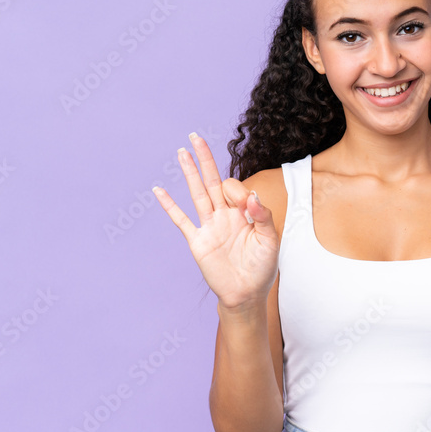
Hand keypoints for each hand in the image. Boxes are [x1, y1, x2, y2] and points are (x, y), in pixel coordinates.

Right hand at [152, 133, 278, 309]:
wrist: (247, 294)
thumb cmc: (262, 268)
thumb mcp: (271, 240)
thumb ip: (262, 216)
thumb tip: (250, 195)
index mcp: (243, 213)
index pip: (234, 188)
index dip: (237, 191)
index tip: (245, 205)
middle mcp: (224, 215)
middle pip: (212, 181)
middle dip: (205, 159)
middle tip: (195, 137)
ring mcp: (209, 227)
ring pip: (197, 194)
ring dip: (189, 173)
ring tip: (182, 152)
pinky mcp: (198, 241)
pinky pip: (181, 220)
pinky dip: (170, 206)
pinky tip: (159, 190)